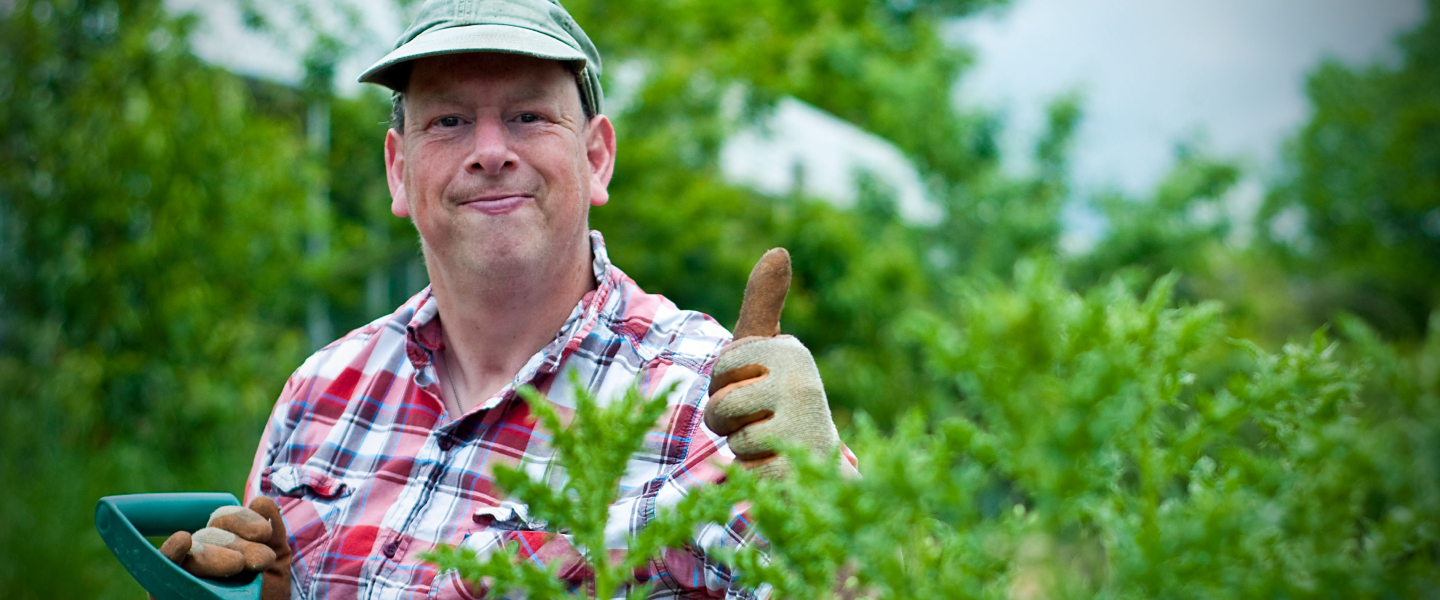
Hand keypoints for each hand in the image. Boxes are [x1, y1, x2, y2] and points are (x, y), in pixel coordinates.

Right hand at [157, 496, 291, 599]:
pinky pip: (161, 569)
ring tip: (238, 565)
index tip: (264, 532)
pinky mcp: (166, 592)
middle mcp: (200, 556)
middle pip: (209, 536)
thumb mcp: (276, 565)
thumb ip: (271, 534)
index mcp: (223, 543)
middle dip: (236, 543)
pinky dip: (170, 553)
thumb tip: (261, 501)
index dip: (242, 520)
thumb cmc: (265, 598)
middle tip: (261, 559)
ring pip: (192, 553)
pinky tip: (181, 540)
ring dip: (214, 555)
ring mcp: (182, 574)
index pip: (224, 519)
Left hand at [704, 248, 841, 479]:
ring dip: (741, 449)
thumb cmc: (779, 402)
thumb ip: (762, 304)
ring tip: (771, 443)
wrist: (820, 467)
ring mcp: (803, 427)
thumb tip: (779, 250)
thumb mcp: (765, 353)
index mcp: (791, 352)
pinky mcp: (799, 468)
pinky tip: (779, 468)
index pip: (722, 366)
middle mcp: (803, 383)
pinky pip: (747, 471)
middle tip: (759, 421)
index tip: (751, 388)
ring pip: (732, 439)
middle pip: (721, 404)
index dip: (724, 384)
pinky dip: (755, 476)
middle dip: (726, 421)